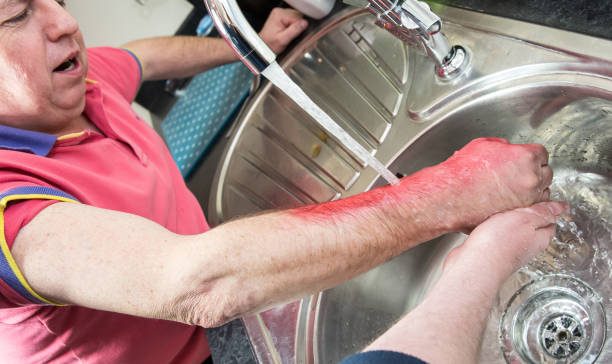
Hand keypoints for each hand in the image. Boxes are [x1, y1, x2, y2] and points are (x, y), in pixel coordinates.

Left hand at [259, 8, 307, 54]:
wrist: (264, 46)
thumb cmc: (270, 44)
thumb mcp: (283, 40)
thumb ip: (294, 30)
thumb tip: (305, 23)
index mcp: (279, 15)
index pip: (297, 17)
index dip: (299, 27)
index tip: (294, 35)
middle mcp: (279, 12)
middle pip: (298, 16)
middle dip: (297, 26)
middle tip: (290, 35)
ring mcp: (281, 13)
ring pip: (297, 17)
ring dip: (295, 26)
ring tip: (288, 34)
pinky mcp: (282, 17)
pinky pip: (293, 19)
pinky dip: (293, 25)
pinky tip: (288, 31)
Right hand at [435, 137, 552, 229]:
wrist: (449, 196)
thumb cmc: (462, 172)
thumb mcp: (482, 146)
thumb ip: (502, 146)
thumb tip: (508, 150)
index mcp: (525, 157)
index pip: (542, 153)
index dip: (531, 155)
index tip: (526, 159)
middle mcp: (531, 178)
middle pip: (546, 172)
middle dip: (536, 171)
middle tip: (521, 172)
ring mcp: (527, 199)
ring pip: (543, 192)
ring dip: (534, 189)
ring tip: (516, 188)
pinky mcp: (519, 214)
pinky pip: (532, 208)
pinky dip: (526, 204)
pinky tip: (512, 200)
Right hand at [444, 201, 567, 283]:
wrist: (475, 265)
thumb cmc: (499, 243)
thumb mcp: (525, 219)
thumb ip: (542, 213)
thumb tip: (562, 208)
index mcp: (540, 238)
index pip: (551, 221)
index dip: (547, 207)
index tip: (543, 197)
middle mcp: (527, 247)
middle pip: (534, 227)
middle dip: (529, 215)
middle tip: (524, 201)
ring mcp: (510, 251)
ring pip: (515, 232)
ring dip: (511, 221)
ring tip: (505, 209)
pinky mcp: (493, 252)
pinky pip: (499, 236)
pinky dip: (496, 228)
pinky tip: (489, 222)